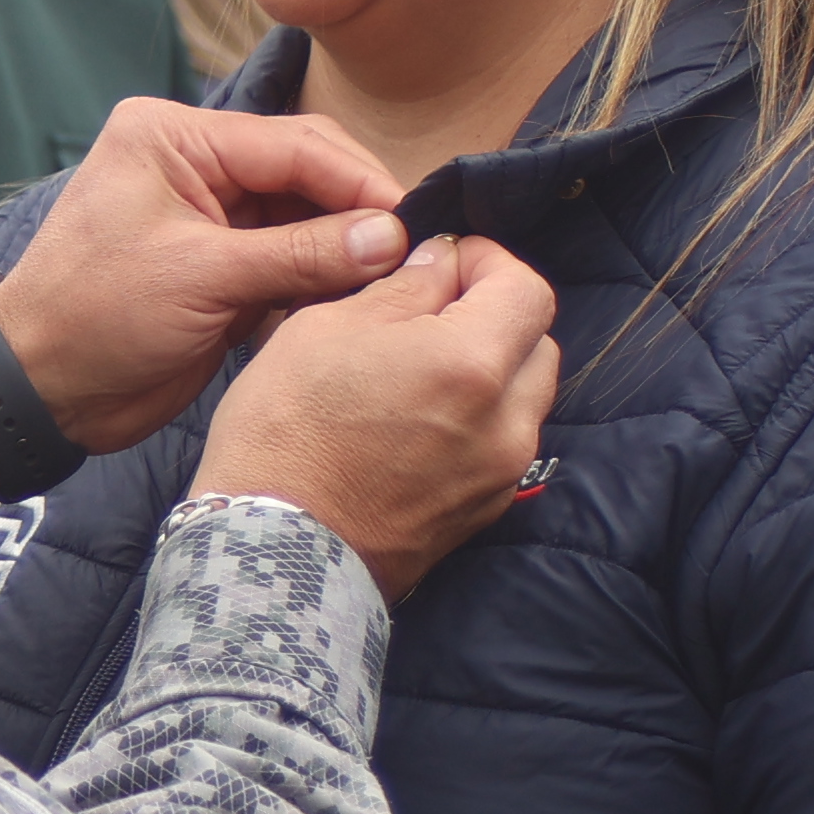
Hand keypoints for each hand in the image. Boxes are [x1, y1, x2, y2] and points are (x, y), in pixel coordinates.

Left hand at [0, 102, 414, 470]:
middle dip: (359, 212)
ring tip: (398, 281)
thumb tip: (390, 237)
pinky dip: (323, 279)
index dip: (359, 181)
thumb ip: (300, 254)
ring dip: (347, 249)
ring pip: (305, 219)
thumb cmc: (95, 319)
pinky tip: (361, 300)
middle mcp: (197, 165)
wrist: (39, 390)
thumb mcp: (203, 278)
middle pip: (306, 174)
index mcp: (175, 138)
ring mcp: (211, 217)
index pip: (293, 143)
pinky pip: (291, 260)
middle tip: (416, 253)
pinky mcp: (222, 267)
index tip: (415, 221)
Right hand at [182, 236, 558, 601]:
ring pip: (525, 397)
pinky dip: (479, 419)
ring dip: (491, 369)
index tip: (444, 261)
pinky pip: (503, 445)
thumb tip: (439, 264)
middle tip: (432, 310)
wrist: (274, 551)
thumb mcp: (326, 328)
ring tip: (421, 370)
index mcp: (473, 363)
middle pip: (538, 342)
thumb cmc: (286, 431)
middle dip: (496, 314)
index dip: (487, 261)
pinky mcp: (483, 512)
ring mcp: (500, 474)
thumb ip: (402, 288)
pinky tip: (418, 420)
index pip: (526, 288)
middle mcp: (506, 422)